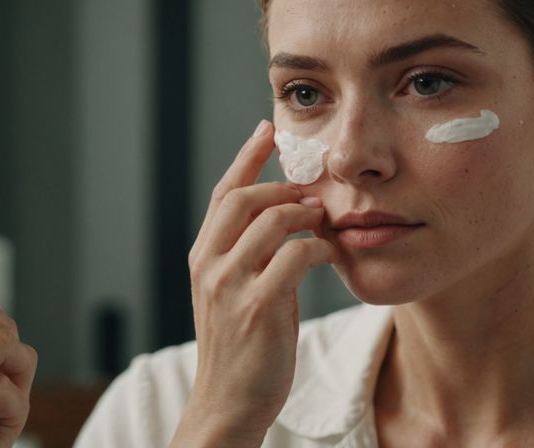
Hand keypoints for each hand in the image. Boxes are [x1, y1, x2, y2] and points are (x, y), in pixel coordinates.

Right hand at [171, 120, 334, 446]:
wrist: (228, 402)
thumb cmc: (240, 348)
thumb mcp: (233, 292)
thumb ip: (250, 255)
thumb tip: (287, 219)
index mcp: (202, 257)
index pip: (222, 194)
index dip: (246, 158)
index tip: (267, 130)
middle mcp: (209, 264)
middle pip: (243, 198)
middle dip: (282, 184)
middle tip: (311, 189)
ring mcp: (230, 285)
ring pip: (271, 221)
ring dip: (305, 213)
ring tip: (324, 220)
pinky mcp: (258, 308)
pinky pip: (295, 257)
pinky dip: (319, 248)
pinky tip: (331, 255)